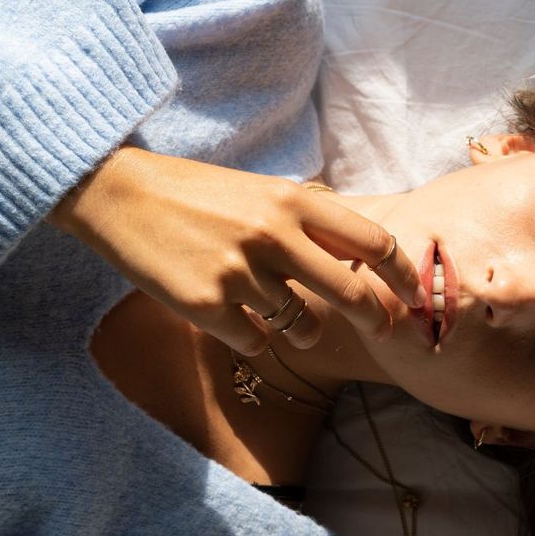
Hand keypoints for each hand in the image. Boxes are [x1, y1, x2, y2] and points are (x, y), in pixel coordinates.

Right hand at [46, 146, 424, 354]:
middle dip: (376, 318)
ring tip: (282, 312)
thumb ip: (311, 221)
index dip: (403, 274)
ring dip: (303, 329)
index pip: (372, 242)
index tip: (415, 295)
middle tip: (383, 329)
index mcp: (293, 203)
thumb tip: (366, 254)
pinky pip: (257, 343)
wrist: (119, 195)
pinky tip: (236, 317)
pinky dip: (255, 338)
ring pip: (302, 326)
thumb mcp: (262, 192)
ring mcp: (239, 273)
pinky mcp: (206, 306)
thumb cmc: (199, 195)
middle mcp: (273, 236)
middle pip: (352, 293)